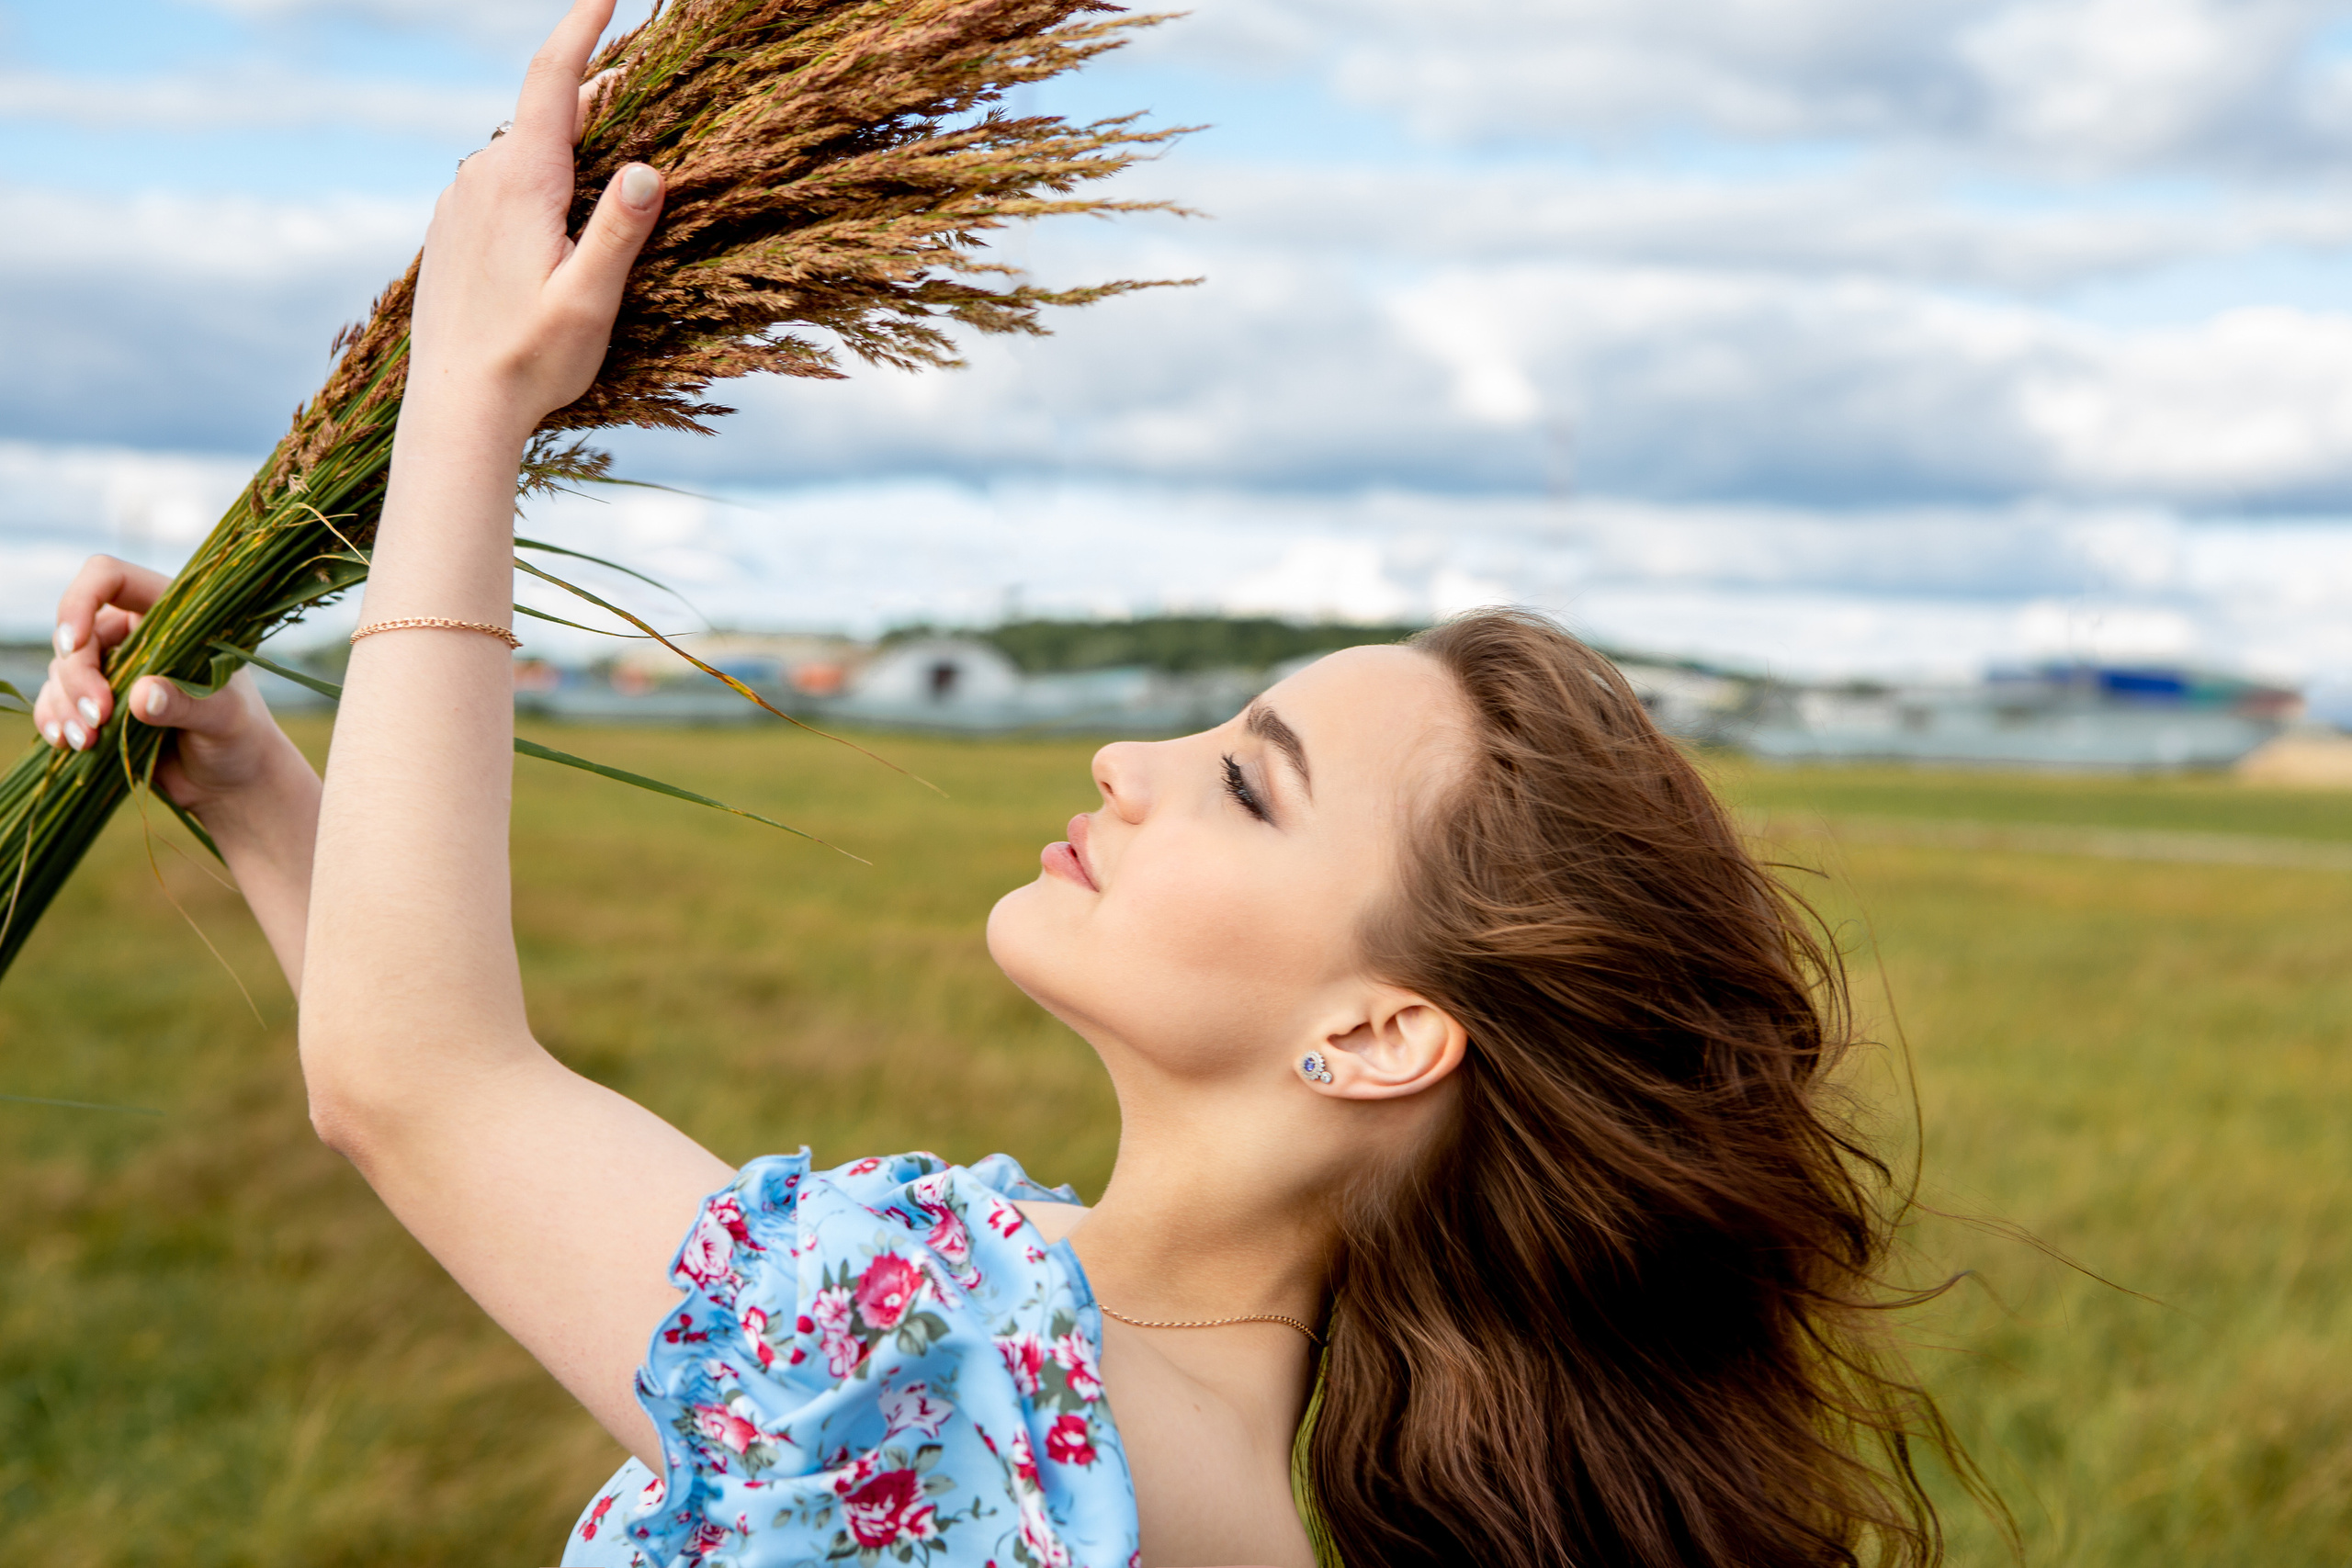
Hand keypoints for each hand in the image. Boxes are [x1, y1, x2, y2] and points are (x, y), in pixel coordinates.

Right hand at [34, 554, 315, 818]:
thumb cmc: (241, 736)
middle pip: (78, 635)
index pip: (110, 578)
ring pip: (61, 670)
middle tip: (98, 717)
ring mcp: (112, 669)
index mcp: (171, 614)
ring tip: (87, 741)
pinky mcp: (96, 703)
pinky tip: (68, 743)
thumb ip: (187, 703)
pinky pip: (55, 702)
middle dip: (77, 676)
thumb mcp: (225, 717)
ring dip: (65, 704)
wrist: (232, 781)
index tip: (73, 643)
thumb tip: (143, 695)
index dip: (80, 600)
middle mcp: (135, 634)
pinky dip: (55, 720)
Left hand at [406, 0, 665, 435]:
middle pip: (545, 112)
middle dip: (595, 95)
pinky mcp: (450, 230)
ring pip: (523, 149)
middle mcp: (481, 178)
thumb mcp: (589, 301)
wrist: (455, 411)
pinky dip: (538, 176)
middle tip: (647, 91)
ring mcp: (459, 202)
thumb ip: (619, 231)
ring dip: (568, 144)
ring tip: (613, 162)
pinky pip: (500, 181)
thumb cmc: (529, 362)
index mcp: (521, 182)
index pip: (551, 79)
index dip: (580, 28)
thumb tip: (650, 168)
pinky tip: (561, 214)